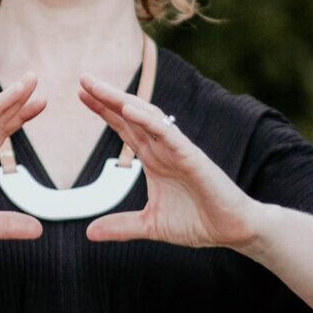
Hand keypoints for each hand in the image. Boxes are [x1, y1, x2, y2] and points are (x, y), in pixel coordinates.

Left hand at [76, 73, 263, 248]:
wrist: (232, 230)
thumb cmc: (198, 221)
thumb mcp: (150, 226)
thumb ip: (121, 226)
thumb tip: (89, 233)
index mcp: (153, 159)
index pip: (124, 128)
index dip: (103, 111)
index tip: (80, 95)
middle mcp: (163, 148)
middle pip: (131, 115)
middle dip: (107, 97)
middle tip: (83, 79)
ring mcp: (178, 149)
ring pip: (147, 117)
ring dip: (122, 101)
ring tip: (99, 88)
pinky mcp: (192, 157)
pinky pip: (168, 133)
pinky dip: (148, 120)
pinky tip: (128, 110)